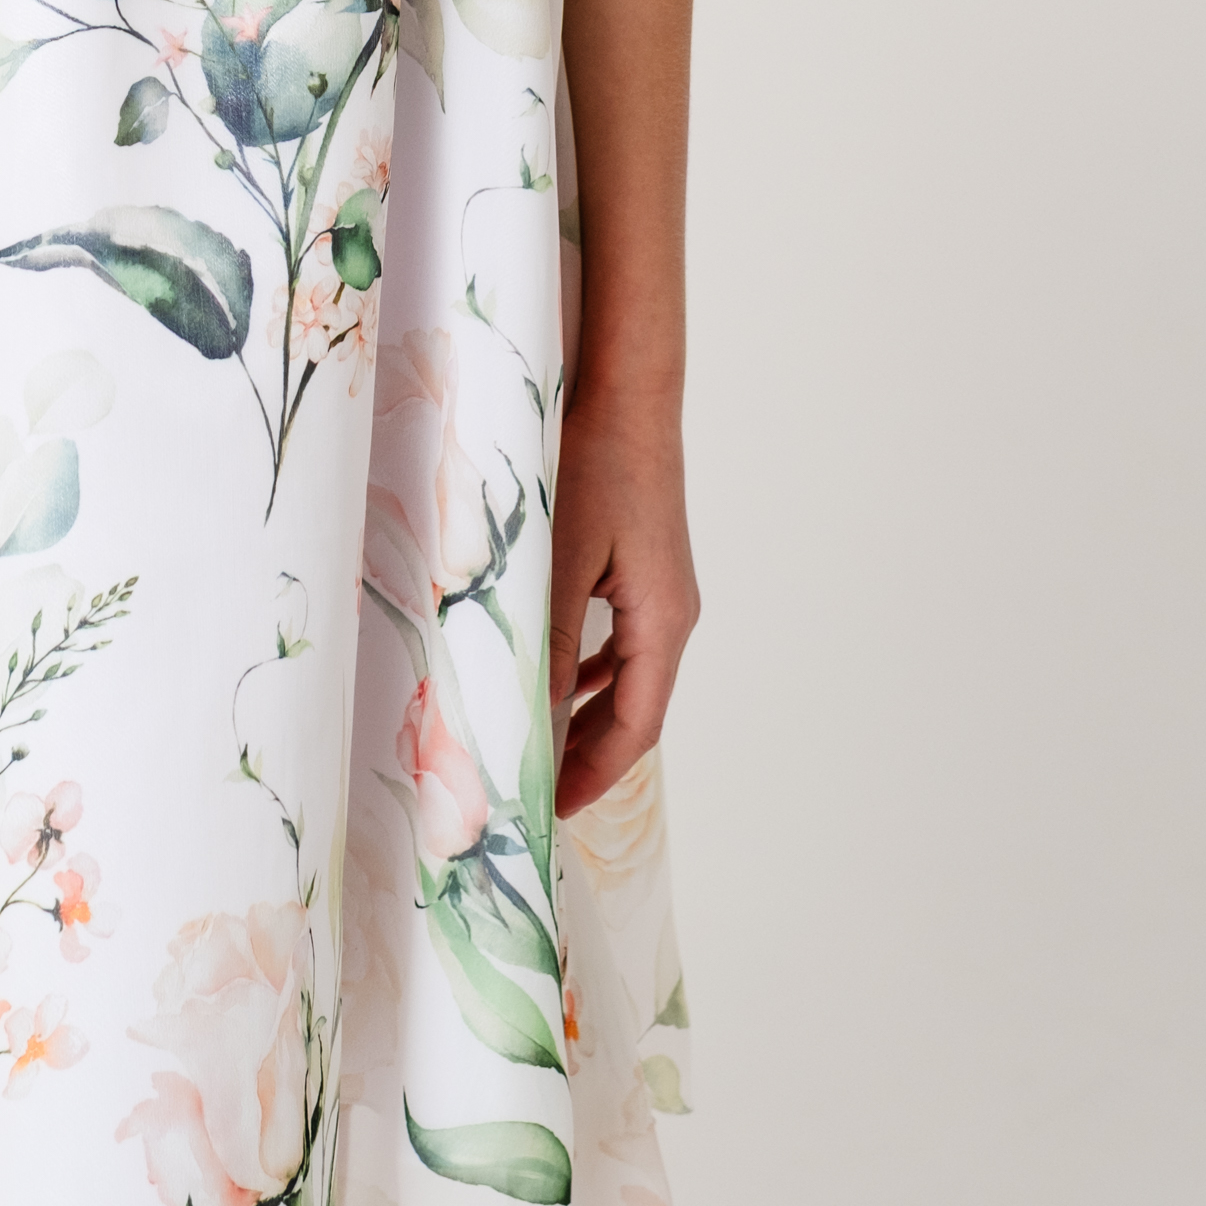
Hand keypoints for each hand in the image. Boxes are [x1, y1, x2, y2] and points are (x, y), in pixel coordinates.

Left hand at [548, 387, 698, 817]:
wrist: (628, 392)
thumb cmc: (597, 466)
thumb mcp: (562, 560)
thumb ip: (548, 640)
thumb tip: (532, 715)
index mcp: (663, 622)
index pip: (635, 727)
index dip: (594, 774)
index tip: (553, 813)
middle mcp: (672, 614)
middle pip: (636, 710)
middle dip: (589, 756)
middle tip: (539, 795)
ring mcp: (661, 590)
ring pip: (626, 677)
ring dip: (586, 715)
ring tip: (541, 749)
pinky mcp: (644, 567)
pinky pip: (620, 640)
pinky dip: (588, 671)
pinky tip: (557, 677)